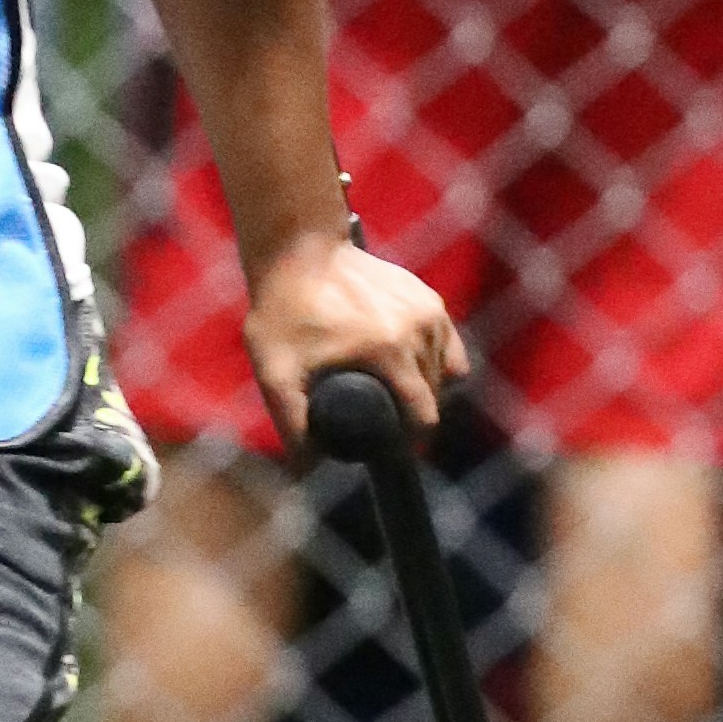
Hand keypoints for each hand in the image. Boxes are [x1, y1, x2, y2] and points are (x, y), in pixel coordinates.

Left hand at [241, 229, 465, 457]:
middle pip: (435, 395)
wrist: (300, 251)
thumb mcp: (276, 371)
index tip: (389, 444)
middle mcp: (419, 329)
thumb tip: (307, 470)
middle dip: (413, 414)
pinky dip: (432, 359)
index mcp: (389, 350)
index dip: (409, 438)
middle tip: (380, 417)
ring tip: (389, 391)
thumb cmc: (283, 311)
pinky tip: (406, 364)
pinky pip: (446, 343)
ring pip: (444, 370)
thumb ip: (291, 422)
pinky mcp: (429, 298)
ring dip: (424, 387)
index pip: (423, 413)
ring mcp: (428, 311)